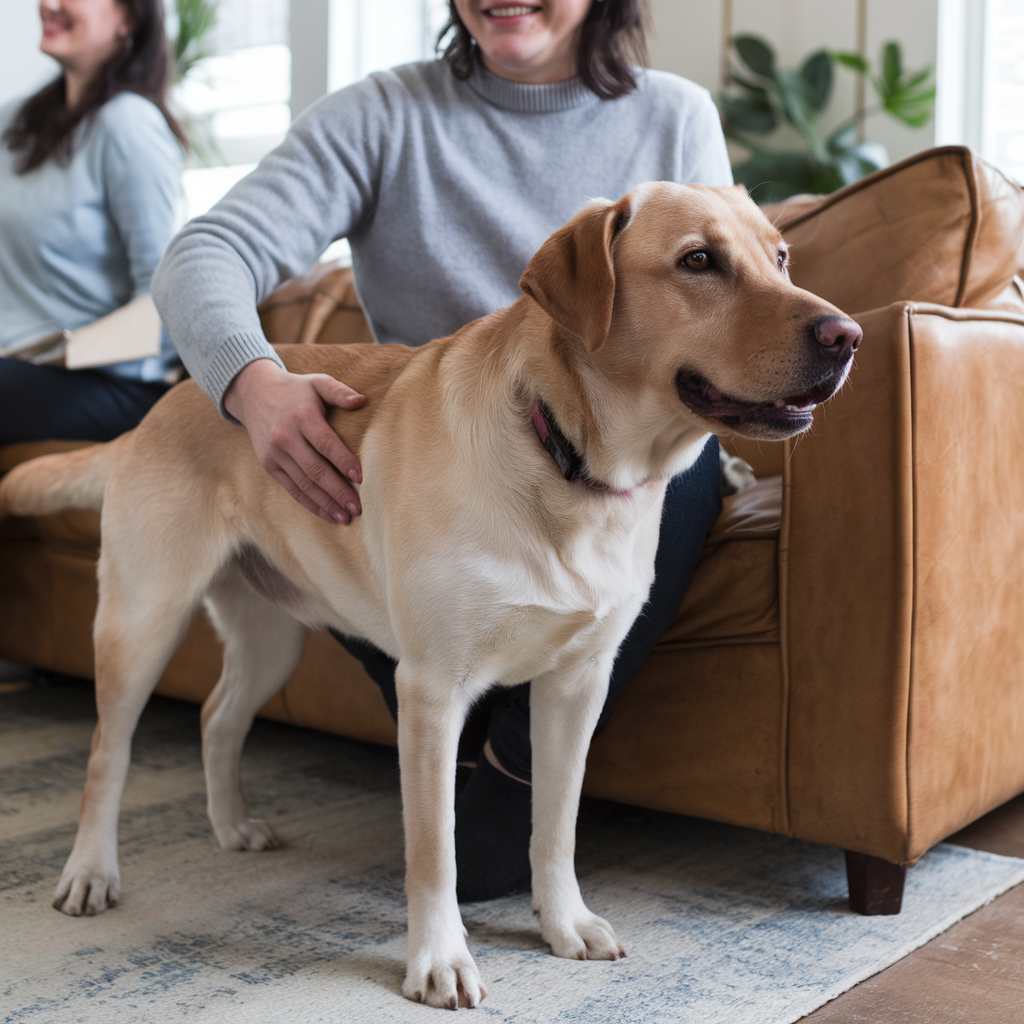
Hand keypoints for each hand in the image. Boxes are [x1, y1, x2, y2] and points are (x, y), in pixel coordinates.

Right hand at [224, 358, 365, 523]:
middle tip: (357, 507)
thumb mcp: (317, 382)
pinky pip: (292, 489)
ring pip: (304, 484)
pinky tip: (328, 514)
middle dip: (337, 491)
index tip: (361, 478)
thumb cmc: (295, 390)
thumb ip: (339, 391)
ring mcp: (275, 454)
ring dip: (326, 503)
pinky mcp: (269, 466)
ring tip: (346, 518)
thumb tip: (362, 401)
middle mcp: (286, 437)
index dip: (343, 461)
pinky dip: (310, 504)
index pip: (326, 443)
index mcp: (302, 416)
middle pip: (315, 469)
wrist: (254, 393)